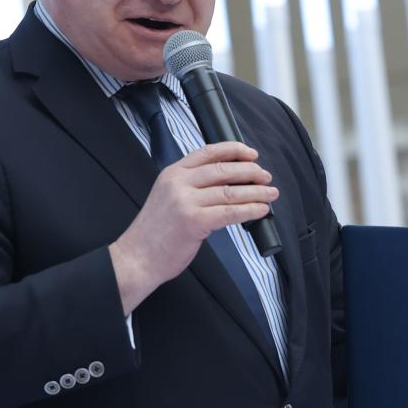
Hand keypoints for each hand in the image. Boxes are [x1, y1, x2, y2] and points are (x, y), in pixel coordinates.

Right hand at [109, 141, 278, 313]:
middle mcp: (179, 183)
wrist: (137, 257)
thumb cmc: (155, 233)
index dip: (234, 150)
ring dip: (256, 192)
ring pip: (230, 191)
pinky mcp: (194, 221)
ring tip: (271, 193)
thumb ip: (190, 186)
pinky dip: (250, 210)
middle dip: (251, 172)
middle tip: (266, 176)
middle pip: (223, 170)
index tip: (252, 154)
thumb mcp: (167, 197)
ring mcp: (186, 201)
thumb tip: (227, 184)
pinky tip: (261, 210)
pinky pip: (230, 212)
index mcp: (172, 173)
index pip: (208, 152)